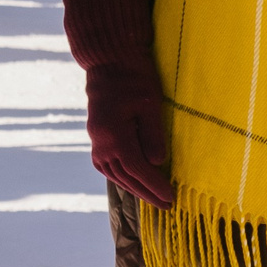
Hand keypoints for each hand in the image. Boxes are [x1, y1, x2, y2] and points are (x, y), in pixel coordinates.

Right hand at [86, 62, 172, 206]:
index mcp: (114, 135)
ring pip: (113, 173)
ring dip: (133, 187)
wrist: (109, 60)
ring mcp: (95, 140)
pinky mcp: (96, 136)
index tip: (170, 197)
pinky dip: (121, 176)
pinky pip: (107, 165)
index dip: (154, 185)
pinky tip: (133, 181)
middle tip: (166, 205)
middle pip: (124, 176)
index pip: (137, 169)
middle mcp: (101, 142)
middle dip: (146, 192)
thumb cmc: (134, 77)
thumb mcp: (150, 104)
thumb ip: (153, 135)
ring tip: (152, 198)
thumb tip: (157, 163)